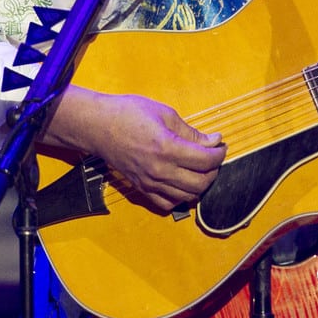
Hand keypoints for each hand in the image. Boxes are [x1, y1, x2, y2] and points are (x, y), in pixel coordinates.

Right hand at [46, 88, 225, 212]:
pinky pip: (167, 203)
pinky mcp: (141, 188)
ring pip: (187, 196)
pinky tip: (181, 181)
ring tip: (199, 168)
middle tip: (212, 157)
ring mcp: (150, 182)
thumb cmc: (128, 114)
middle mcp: (160, 170)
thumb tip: (213, 141)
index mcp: (167, 148)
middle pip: (201, 183)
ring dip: (200, 184)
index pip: (206, 160)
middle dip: (213, 170)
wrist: (97, 126)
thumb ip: (191, 133)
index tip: (220, 144)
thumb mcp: (165, 114)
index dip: (219, 153)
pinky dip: (180, 196)